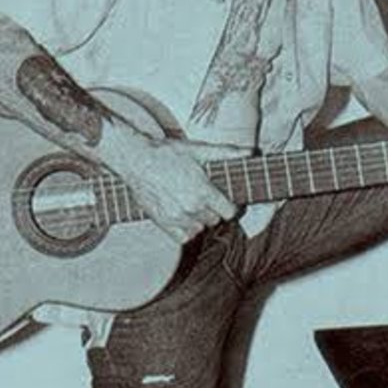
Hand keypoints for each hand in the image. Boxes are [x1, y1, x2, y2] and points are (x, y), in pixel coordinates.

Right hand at [111, 134, 245, 243]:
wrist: (136, 160)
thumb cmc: (168, 153)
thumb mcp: (199, 150)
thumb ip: (227, 153)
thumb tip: (251, 151)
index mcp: (203, 192)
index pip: (230, 212)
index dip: (232, 206)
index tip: (227, 200)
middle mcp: (191, 208)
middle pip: (215, 220)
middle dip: (214, 209)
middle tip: (205, 196)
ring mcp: (176, 218)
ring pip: (200, 228)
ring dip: (200, 219)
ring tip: (192, 203)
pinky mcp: (163, 223)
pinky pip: (184, 237)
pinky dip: (186, 229)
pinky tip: (183, 215)